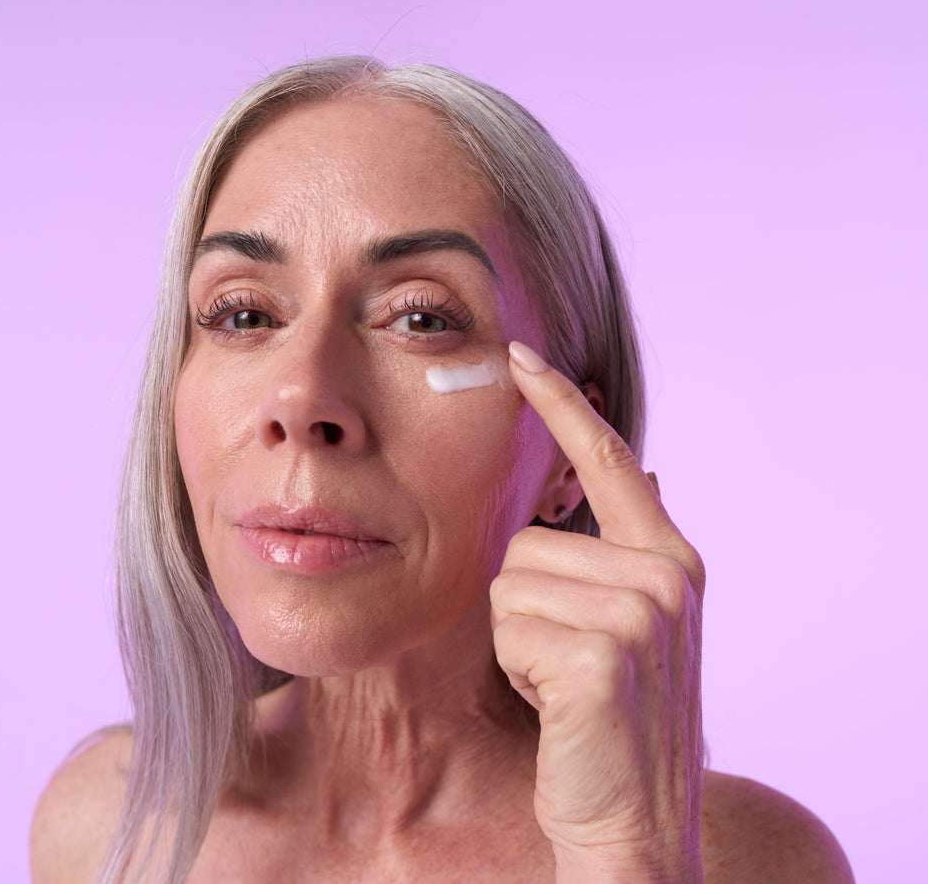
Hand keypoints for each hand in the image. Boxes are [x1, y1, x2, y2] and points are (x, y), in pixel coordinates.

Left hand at [490, 342, 704, 882]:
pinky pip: (509, 630)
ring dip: (519, 640)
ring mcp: (641, 612)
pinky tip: (557, 703)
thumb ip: (615, 552)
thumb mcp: (626, 624)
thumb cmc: (609, 720)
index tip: (522, 356)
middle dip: (526, 606)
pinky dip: (518, 670)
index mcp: (670, 558)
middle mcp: (665, 573)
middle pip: (527, 542)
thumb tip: (618, 475)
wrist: (634, 822)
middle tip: (568, 663)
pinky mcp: (603, 655)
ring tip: (564, 684)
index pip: (607, 459)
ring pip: (510, 584)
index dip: (561, 406)